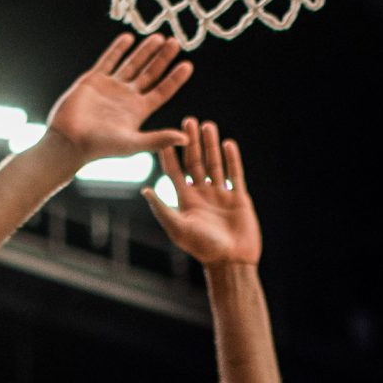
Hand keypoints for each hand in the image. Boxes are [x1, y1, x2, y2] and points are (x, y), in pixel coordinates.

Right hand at [46, 33, 192, 166]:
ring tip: (158, 37)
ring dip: (145, 51)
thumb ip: (159, 139)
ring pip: (132, 64)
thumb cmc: (100, 147)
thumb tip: (186, 139)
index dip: (175, 79)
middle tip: (175, 43)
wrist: (69, 141)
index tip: (188, 65)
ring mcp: (110, 87)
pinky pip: (109, 60)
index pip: (162, 91)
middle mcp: (126, 98)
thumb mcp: (133, 144)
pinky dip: (118, 49)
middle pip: (150, 74)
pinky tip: (129, 38)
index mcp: (138, 111)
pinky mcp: (93, 80)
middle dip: (162, 58)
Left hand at [143, 119, 261, 267]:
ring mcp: (220, 195)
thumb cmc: (203, 248)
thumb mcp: (178, 228)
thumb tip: (144, 190)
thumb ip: (162, 208)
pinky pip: (234, 174)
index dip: (170, 155)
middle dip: (191, 143)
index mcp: (185, 201)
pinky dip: (232, 159)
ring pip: (215, 164)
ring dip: (211, 145)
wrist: (231, 262)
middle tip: (188, 121)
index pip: (175, 173)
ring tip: (208, 125)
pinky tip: (228, 143)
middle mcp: (201, 195)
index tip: (164, 137)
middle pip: (195, 163)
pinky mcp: (238, 198)